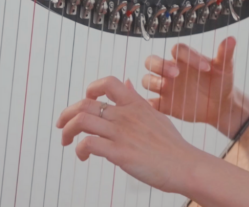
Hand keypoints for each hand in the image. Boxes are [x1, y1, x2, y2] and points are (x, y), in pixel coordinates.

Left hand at [55, 76, 204, 192]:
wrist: (186, 166)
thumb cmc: (173, 145)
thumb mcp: (156, 114)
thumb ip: (138, 100)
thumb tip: (127, 84)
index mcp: (136, 104)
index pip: (108, 83)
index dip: (91, 89)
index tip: (85, 100)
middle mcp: (126, 115)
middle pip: (85, 103)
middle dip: (67, 115)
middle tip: (62, 126)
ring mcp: (122, 133)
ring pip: (81, 121)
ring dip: (67, 131)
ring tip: (67, 142)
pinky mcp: (120, 153)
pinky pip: (88, 144)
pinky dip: (79, 150)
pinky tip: (83, 157)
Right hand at [142, 37, 248, 135]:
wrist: (220, 106)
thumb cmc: (220, 83)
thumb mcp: (225, 68)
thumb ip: (225, 54)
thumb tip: (231, 39)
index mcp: (184, 59)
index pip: (178, 50)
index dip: (188, 56)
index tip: (206, 68)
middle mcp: (170, 70)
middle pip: (151, 61)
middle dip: (160, 65)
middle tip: (176, 73)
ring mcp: (165, 87)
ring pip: (147, 80)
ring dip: (153, 82)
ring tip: (165, 87)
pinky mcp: (163, 104)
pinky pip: (149, 103)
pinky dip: (148, 103)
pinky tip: (155, 105)